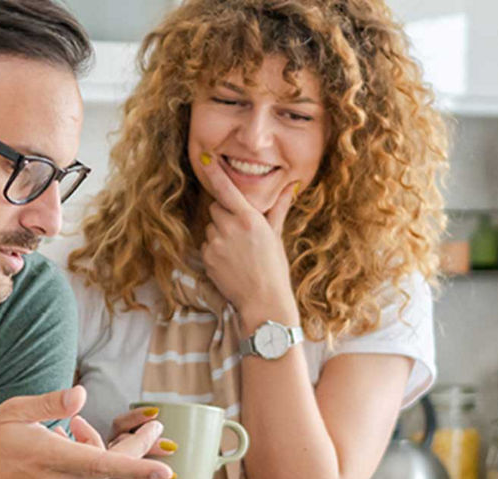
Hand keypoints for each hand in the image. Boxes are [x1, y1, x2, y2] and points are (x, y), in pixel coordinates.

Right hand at [0, 386, 173, 478]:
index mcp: (53, 459)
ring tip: (67, 433)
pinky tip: (60, 452)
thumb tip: (81, 395)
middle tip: (137, 428)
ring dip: (93, 455)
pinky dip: (81, 471)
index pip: (106, 464)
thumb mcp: (14, 411)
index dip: (139, 466)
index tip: (165, 471)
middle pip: (109, 468)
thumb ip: (51, 404)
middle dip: (125, 446)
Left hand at [196, 153, 299, 325]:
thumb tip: (292, 186)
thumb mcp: (276, 235)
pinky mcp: (206, 258)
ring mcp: (215, 243)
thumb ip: (278, 209)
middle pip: (216, 208)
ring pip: (211, 227)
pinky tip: (229, 262)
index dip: (215, 173)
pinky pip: (206, 245)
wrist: (262, 300)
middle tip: (241, 231)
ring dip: (219, 233)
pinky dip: (214, 250)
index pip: (227, 189)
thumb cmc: (274, 267)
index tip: (205, 158)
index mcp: (249, 219)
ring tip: (237, 251)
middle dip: (225, 214)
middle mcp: (229, 228)